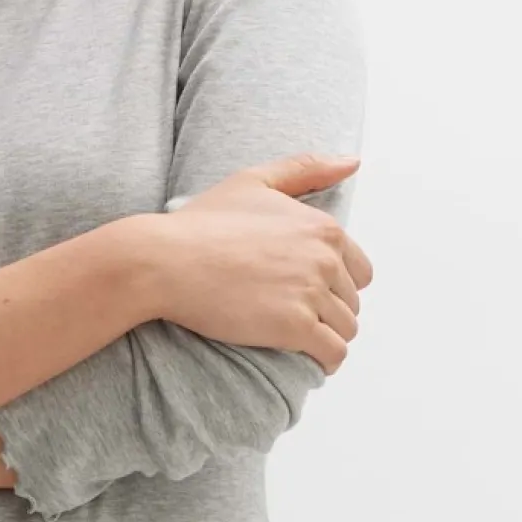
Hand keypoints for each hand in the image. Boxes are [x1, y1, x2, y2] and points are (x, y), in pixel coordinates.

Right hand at [153, 153, 372, 374]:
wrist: (163, 261)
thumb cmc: (202, 223)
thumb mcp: (253, 180)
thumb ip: (306, 169)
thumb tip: (354, 162)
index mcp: (323, 227)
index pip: (358, 270)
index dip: (333, 284)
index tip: (302, 291)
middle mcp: (325, 258)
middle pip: (350, 302)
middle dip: (327, 312)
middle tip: (288, 315)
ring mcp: (311, 292)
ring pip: (345, 329)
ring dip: (326, 337)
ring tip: (294, 339)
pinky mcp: (294, 326)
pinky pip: (332, 353)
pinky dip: (324, 360)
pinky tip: (306, 358)